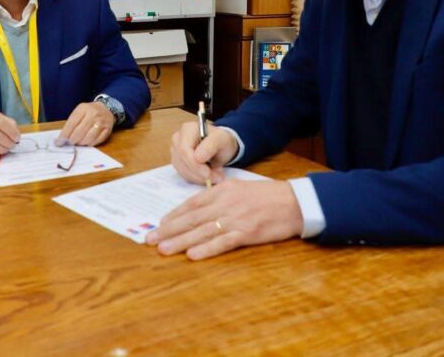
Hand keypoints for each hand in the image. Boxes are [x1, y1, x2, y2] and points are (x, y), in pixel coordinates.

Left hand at [59, 102, 114, 144]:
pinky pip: (97, 141)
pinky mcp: (108, 130)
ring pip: (89, 137)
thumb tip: (63, 137)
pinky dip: (90, 144)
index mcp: (84, 109)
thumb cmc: (89, 112)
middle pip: (80, 131)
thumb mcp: (79, 111)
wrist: (106, 108)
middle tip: (69, 142)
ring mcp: (102, 122)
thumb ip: (71, 122)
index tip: (59, 142)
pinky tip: (87, 142)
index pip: (72, 123)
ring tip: (78, 142)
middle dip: (72, 140)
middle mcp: (93, 114)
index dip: (65, 134)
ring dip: (81, 143)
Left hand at [145, 179, 303, 259]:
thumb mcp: (240, 189)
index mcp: (222, 190)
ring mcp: (236, 218)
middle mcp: (225, 203)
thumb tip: (199, 209)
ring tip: (163, 249)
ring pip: (202, 231)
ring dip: (181, 241)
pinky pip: (223, 242)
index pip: (191, 203)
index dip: (174, 215)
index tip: (159, 224)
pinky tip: (193, 255)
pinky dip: (207, 249)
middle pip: (191, 218)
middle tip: (150, 239)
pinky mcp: (247, 233)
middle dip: (169, 229)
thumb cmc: (267, 195)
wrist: (294, 202)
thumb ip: (219, 197)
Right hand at [170, 120, 238, 186]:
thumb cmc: (221, 140)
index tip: (208, 174)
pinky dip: (196, 179)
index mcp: (187, 129)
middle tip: (216, 178)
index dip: (195, 164)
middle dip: (198, 173)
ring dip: (198, 178)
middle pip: (181, 161)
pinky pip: (183, 174)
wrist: (220, 146)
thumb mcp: (221, 139)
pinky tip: (207, 176)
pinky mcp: (177, 162)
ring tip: (215, 176)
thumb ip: (210, 145)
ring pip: (182, 170)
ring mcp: (176, 151)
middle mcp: (178, 139)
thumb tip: (198, 157)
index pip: (184, 150)